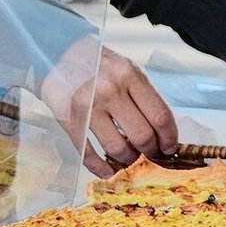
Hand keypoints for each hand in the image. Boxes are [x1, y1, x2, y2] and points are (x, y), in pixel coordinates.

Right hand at [40, 38, 177, 176]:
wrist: (56, 54)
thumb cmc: (98, 65)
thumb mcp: (126, 70)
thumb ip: (144, 96)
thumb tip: (162, 131)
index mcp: (130, 76)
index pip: (160, 115)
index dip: (169, 137)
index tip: (169, 147)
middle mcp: (110, 90)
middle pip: (142, 135)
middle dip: (150, 150)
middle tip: (150, 152)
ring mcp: (88, 107)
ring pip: (117, 148)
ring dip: (128, 158)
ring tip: (129, 156)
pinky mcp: (69, 120)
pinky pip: (88, 153)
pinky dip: (100, 168)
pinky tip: (108, 172)